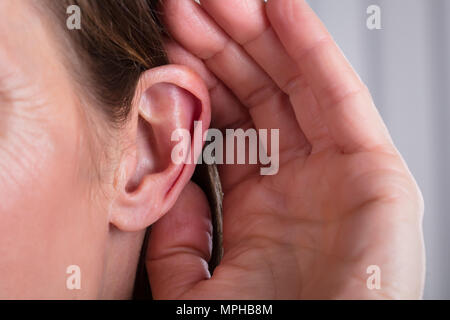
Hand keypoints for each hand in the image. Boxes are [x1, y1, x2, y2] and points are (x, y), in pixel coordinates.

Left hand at [146, 0, 424, 298]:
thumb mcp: (200, 293)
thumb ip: (178, 248)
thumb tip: (173, 195)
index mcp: (260, 208)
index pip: (225, 126)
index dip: (197, 83)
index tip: (169, 46)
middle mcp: (300, 182)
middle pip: (257, 96)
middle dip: (222, 48)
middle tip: (188, 6)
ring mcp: (340, 171)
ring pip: (295, 86)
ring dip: (260, 36)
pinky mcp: (377, 169)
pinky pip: (341, 95)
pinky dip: (312, 48)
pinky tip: (281, 9)